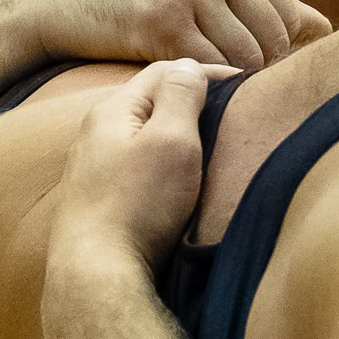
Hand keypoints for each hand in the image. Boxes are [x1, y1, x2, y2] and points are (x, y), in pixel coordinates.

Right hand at [0, 0, 329, 68]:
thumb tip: (324, 28)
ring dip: (228, 87)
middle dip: (254, 77)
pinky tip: (176, 89)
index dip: (271, 59)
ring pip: (244, 62)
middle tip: (223, 97)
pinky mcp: (161, 24)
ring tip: (201, 94)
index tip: (238, 76)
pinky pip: (207, 72)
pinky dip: (200, 89)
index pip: (287, 20)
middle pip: (272, 44)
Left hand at [49, 59, 215, 276]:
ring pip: (141, 135)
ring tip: (206, 141)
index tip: (244, 82)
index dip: (206, 72)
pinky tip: (174, 177)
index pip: (164, 72)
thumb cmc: (137, 205)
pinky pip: (135, 165)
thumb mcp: (170, 141)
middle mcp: (95, 134)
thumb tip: (188, 67)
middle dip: (189, 99)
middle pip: (150, 102)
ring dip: (174, 132)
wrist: (95, 271)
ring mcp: (93, 168)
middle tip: (228, 109)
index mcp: (112, 111)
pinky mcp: (97, 199)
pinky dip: (160, 160)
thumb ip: (180, 98)